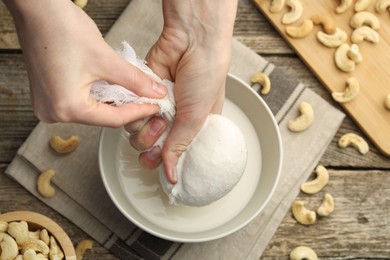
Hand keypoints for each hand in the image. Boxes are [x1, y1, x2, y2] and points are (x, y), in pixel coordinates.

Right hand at [4, 0, 166, 126]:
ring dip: (112, 102)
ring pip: (91, 110)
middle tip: (147, 100)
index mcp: (66, 108)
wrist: (37, 9)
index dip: (139, 112)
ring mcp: (47, 104)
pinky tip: (110, 88)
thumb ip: (135, 80)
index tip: (154, 106)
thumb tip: (155, 92)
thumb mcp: (106, 59)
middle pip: (101, 117)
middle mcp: (53, 112)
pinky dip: (96, 96)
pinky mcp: (47, 94)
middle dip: (126, 107)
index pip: (113, 119)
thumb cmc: (60, 29)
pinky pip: (79, 102)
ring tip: (132, 93)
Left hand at [126, 0, 237, 182]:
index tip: (163, 163)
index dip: (166, 162)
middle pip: (152, 149)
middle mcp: (174, 121)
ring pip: (137, 135)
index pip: (175, 155)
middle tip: (160, 130)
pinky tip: (146, 103)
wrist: (192, 41)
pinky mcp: (141, 95)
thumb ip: (179, 145)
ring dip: (143, 129)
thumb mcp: (197, 116)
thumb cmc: (206, 75)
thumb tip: (172, 175)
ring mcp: (156, 108)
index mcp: (193, 128)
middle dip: (152, 146)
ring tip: (155, 114)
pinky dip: (135, 112)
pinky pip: (130, 114)